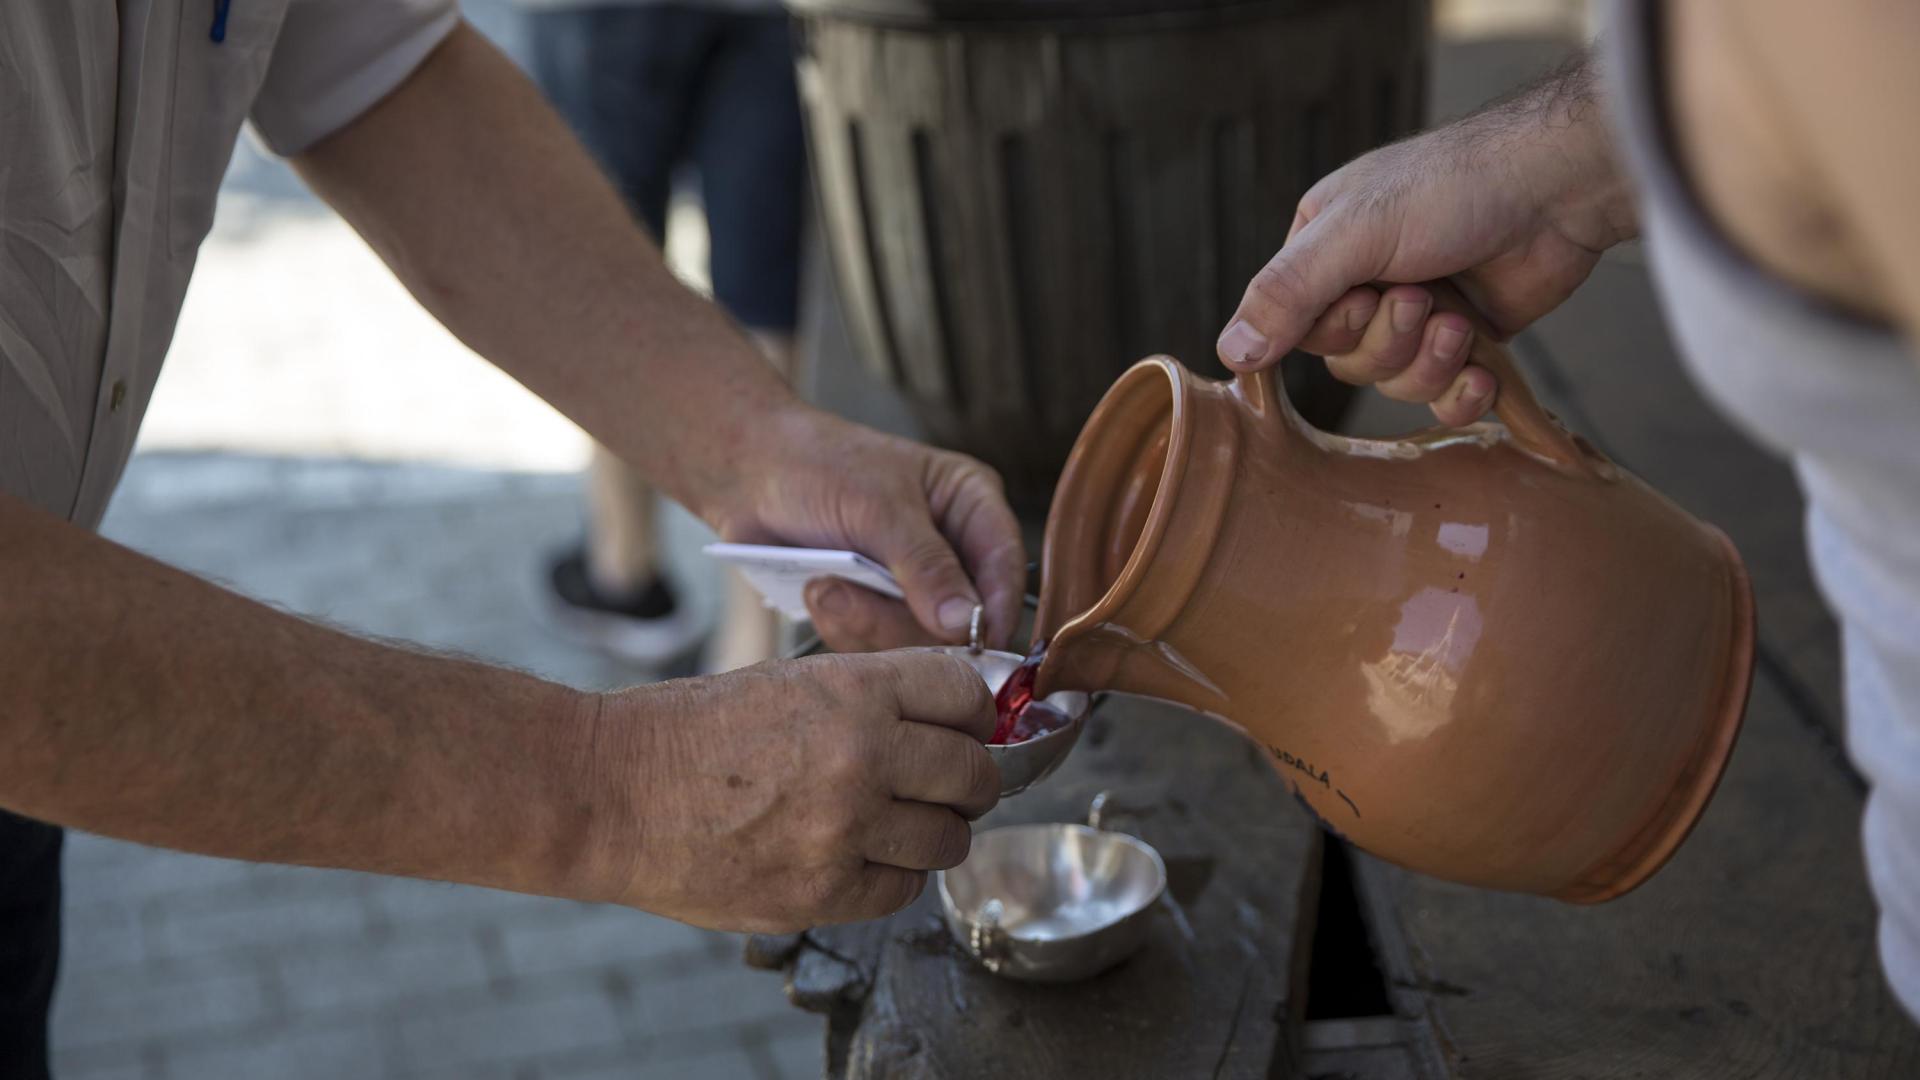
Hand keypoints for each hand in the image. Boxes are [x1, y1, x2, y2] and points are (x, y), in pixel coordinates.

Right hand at [590, 650, 999, 931]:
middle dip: (971, 778)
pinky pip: (901, 891)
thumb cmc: (689, 731)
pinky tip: (863, 857)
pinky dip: (893, 876)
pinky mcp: (821, 893)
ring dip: (936, 832)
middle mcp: (861, 758)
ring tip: (903, 824)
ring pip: (949, 840)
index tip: (969, 726)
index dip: (974, 713)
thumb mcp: (787, 679)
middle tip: (951, 783)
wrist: (611, 792)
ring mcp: (844, 831)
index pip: (966, 696)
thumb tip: (942, 718)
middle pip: (974, 773)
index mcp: (853, 691)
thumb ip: (868, 697)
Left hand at [707, 405, 1026, 653]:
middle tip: (854, 595)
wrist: (748, 473)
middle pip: (964, 620)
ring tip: (828, 584)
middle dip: (904, 619)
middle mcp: (950, 549)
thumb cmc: (818, 466)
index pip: (1005, 564)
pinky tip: (820, 591)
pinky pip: (878, 647)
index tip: (977, 646)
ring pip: (918, 640)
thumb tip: (969, 623)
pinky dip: (844, 624)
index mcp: (970, 504)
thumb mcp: (878, 509)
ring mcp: (912, 585)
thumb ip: (926, 567)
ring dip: (866, 621)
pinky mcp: (877, 610)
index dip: (997, 610)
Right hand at [1216, 54, 1635, 424]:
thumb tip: (1229, 354)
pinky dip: (1461, 394)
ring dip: (1430, 363)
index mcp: (1324, 247)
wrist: (1557, 188)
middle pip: (1346, 361)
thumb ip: (1288, 293)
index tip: (1365, 298)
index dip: (1333, 329)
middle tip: (1422, 299)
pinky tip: (1483, 372)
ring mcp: (1420, 314)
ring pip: (1394, 382)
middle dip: (1388, 343)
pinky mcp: (1470, 342)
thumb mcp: (1356, 234)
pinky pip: (1443, 399)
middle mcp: (1366, 281)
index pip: (1295, 325)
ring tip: (1461, 322)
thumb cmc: (1453, 189)